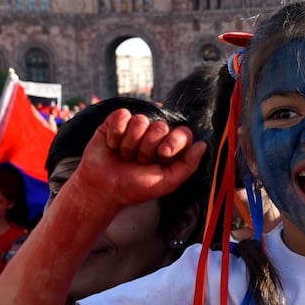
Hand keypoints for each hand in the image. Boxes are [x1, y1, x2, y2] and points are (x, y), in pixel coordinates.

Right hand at [71, 108, 206, 207]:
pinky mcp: (115, 122)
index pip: (183, 132)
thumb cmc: (134, 187)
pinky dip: (116, 133)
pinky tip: (113, 145)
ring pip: (140, 120)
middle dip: (147, 148)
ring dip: (130, 143)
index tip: (162, 155)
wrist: (102, 189)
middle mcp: (155, 135)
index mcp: (171, 148)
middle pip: (160, 126)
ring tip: (124, 156)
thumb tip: (202, 145)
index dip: (173, 141)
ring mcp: (135, 127)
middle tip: (138, 161)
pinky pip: (122, 115)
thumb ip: (188, 165)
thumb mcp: (167, 182)